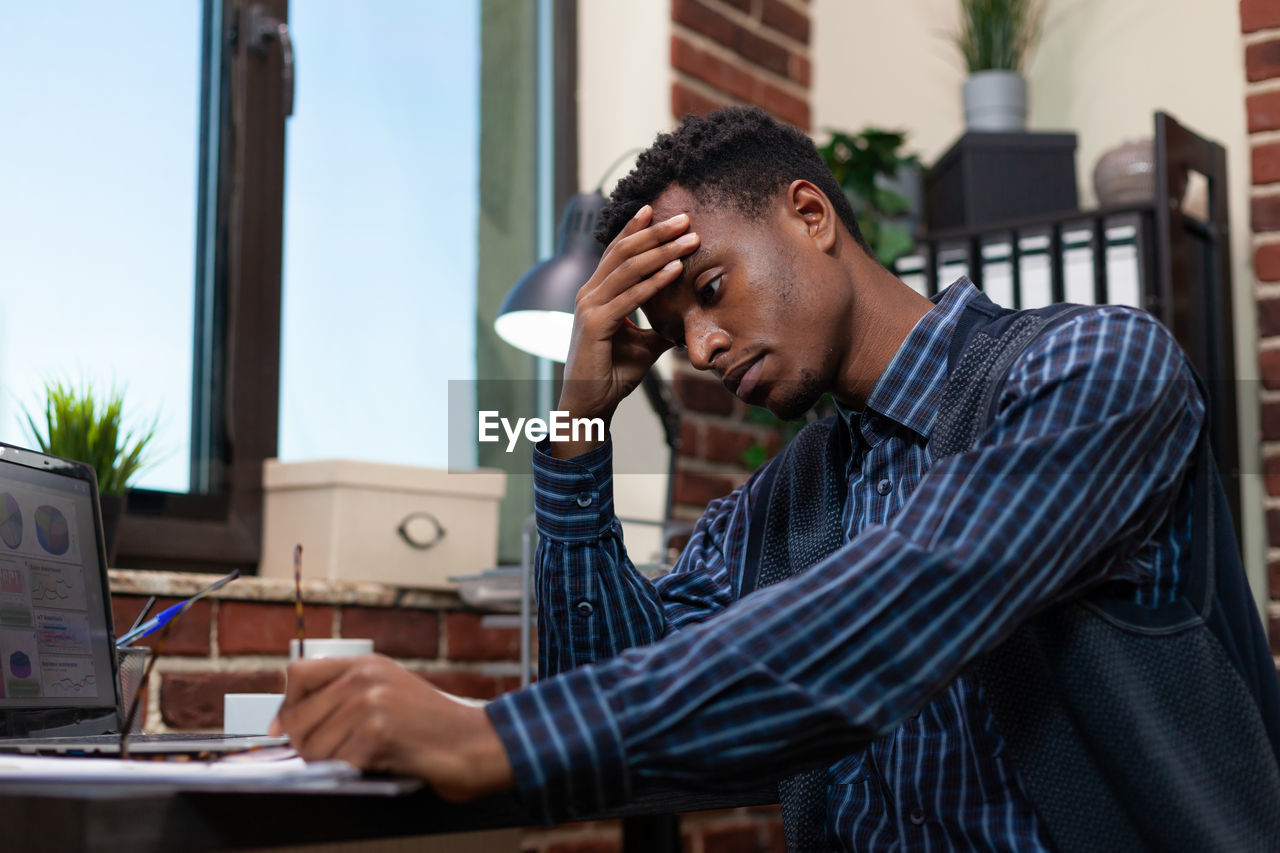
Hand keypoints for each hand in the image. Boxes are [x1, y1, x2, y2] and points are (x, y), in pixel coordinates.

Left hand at [269, 655, 513, 800]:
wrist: (475, 743)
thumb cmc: (434, 726)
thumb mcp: (390, 694)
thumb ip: (344, 698)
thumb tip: (285, 724)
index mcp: (366, 664)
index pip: (299, 674)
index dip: (286, 706)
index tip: (287, 729)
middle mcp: (365, 677)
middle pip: (298, 717)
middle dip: (307, 746)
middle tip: (334, 755)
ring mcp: (371, 703)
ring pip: (313, 747)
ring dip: (330, 764)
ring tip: (364, 758)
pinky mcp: (377, 733)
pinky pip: (336, 765)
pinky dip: (352, 773)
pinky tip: (379, 763)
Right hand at [553, 205, 697, 457]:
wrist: (590, 403)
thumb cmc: (612, 373)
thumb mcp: (644, 344)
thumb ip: (660, 325)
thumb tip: (686, 318)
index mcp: (596, 293)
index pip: (616, 252)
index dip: (636, 228)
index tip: (657, 209)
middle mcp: (589, 293)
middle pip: (623, 251)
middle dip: (655, 232)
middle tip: (684, 218)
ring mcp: (589, 307)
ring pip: (628, 268)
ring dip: (661, 251)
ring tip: (688, 238)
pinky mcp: (595, 324)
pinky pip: (630, 297)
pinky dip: (654, 282)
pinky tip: (675, 269)